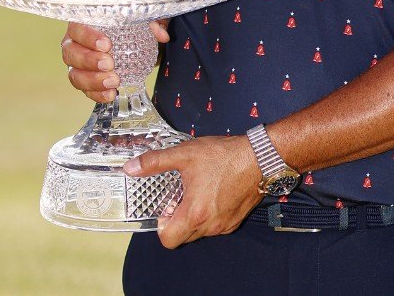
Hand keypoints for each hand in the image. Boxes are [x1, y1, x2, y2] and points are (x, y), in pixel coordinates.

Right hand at [62, 20, 169, 101]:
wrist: (136, 39)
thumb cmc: (134, 23)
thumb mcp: (144, 18)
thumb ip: (152, 21)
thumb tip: (162, 35)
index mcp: (85, 22)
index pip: (77, 27)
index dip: (88, 36)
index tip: (107, 45)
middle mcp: (75, 42)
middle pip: (70, 53)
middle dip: (89, 60)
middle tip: (110, 65)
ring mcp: (77, 63)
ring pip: (74, 74)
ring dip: (92, 81)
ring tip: (113, 83)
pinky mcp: (84, 80)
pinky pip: (84, 90)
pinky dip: (96, 94)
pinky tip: (111, 94)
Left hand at [123, 134, 261, 248]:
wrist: (261, 157)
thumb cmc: (225, 156)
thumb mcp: (186, 154)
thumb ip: (156, 162)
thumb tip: (132, 168)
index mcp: (195, 213)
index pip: (168, 240)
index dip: (162, 226)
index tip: (166, 208)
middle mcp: (210, 225)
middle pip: (183, 237)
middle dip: (177, 221)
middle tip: (179, 198)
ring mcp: (224, 225)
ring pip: (200, 232)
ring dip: (194, 219)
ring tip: (197, 193)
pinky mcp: (235, 221)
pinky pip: (216, 227)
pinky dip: (210, 216)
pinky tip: (213, 193)